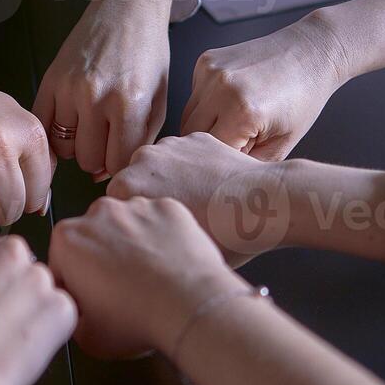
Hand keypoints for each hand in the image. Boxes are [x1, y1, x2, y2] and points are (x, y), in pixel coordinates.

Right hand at [0, 228, 76, 384]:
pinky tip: (26, 347)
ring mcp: (40, 277)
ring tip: (10, 338)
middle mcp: (11, 249)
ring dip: (34, 308)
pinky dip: (51, 330)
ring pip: (43, 290)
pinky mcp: (62, 306)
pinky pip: (62, 314)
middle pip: (21, 264)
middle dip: (15, 287)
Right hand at [35, 0, 176, 176]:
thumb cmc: (148, 53)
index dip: (120, 166)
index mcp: (130, 104)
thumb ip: (139, 141)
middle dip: (99, 157)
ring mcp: (69, 88)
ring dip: (77, 144)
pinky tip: (70, 124)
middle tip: (106, 140)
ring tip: (90, 126)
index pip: (118, 162)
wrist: (127, 7)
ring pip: (65, 148)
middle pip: (89, 160)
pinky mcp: (50, 79)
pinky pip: (43, 126)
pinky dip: (55, 132)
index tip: (120, 157)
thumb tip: (105, 174)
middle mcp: (97, 97)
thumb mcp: (158, 101)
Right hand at [49, 196, 241, 359]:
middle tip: (120, 291)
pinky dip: (162, 238)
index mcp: (68, 240)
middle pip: (94, 237)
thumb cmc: (139, 319)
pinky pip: (160, 222)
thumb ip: (72, 316)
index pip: (62, 261)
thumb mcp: (86, 337)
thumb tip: (80, 314)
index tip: (89, 298)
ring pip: (127, 226)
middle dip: (102, 258)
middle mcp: (99, 213)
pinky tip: (168, 265)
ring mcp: (137, 207)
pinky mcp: (169, 208)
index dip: (75, 284)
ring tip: (148, 279)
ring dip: (132, 246)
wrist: (190, 307)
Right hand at [109, 133, 289, 265]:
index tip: (153, 231)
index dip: (135, 221)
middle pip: (133, 182)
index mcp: (128, 189)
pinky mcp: (195, 135)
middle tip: (176, 218)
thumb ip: (146, 243)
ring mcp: (170, 144)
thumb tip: (139, 247)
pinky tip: (211, 186)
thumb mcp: (174, 249)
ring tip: (197, 202)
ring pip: (158, 166)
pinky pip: (183, 154)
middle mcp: (142, 160)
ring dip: (169, 180)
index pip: (116, 206)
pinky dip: (192, 167)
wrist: (268, 204)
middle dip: (149, 197)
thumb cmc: (225, 236)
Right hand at [182, 11, 350, 160]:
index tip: (241, 157)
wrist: (310, 53)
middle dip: (209, 146)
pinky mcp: (205, 61)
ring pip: (187, 117)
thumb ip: (247, 165)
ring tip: (236, 121)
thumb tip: (218, 175)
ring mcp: (210, 71)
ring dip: (205, 126)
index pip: (210, 155)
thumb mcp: (282, 145)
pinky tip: (233, 99)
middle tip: (238, 141)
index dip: (224, 161)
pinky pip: (194, 96)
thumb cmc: (303, 99)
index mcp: (242, 112)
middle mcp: (221, 88)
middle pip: (190, 136)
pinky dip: (208, 105)